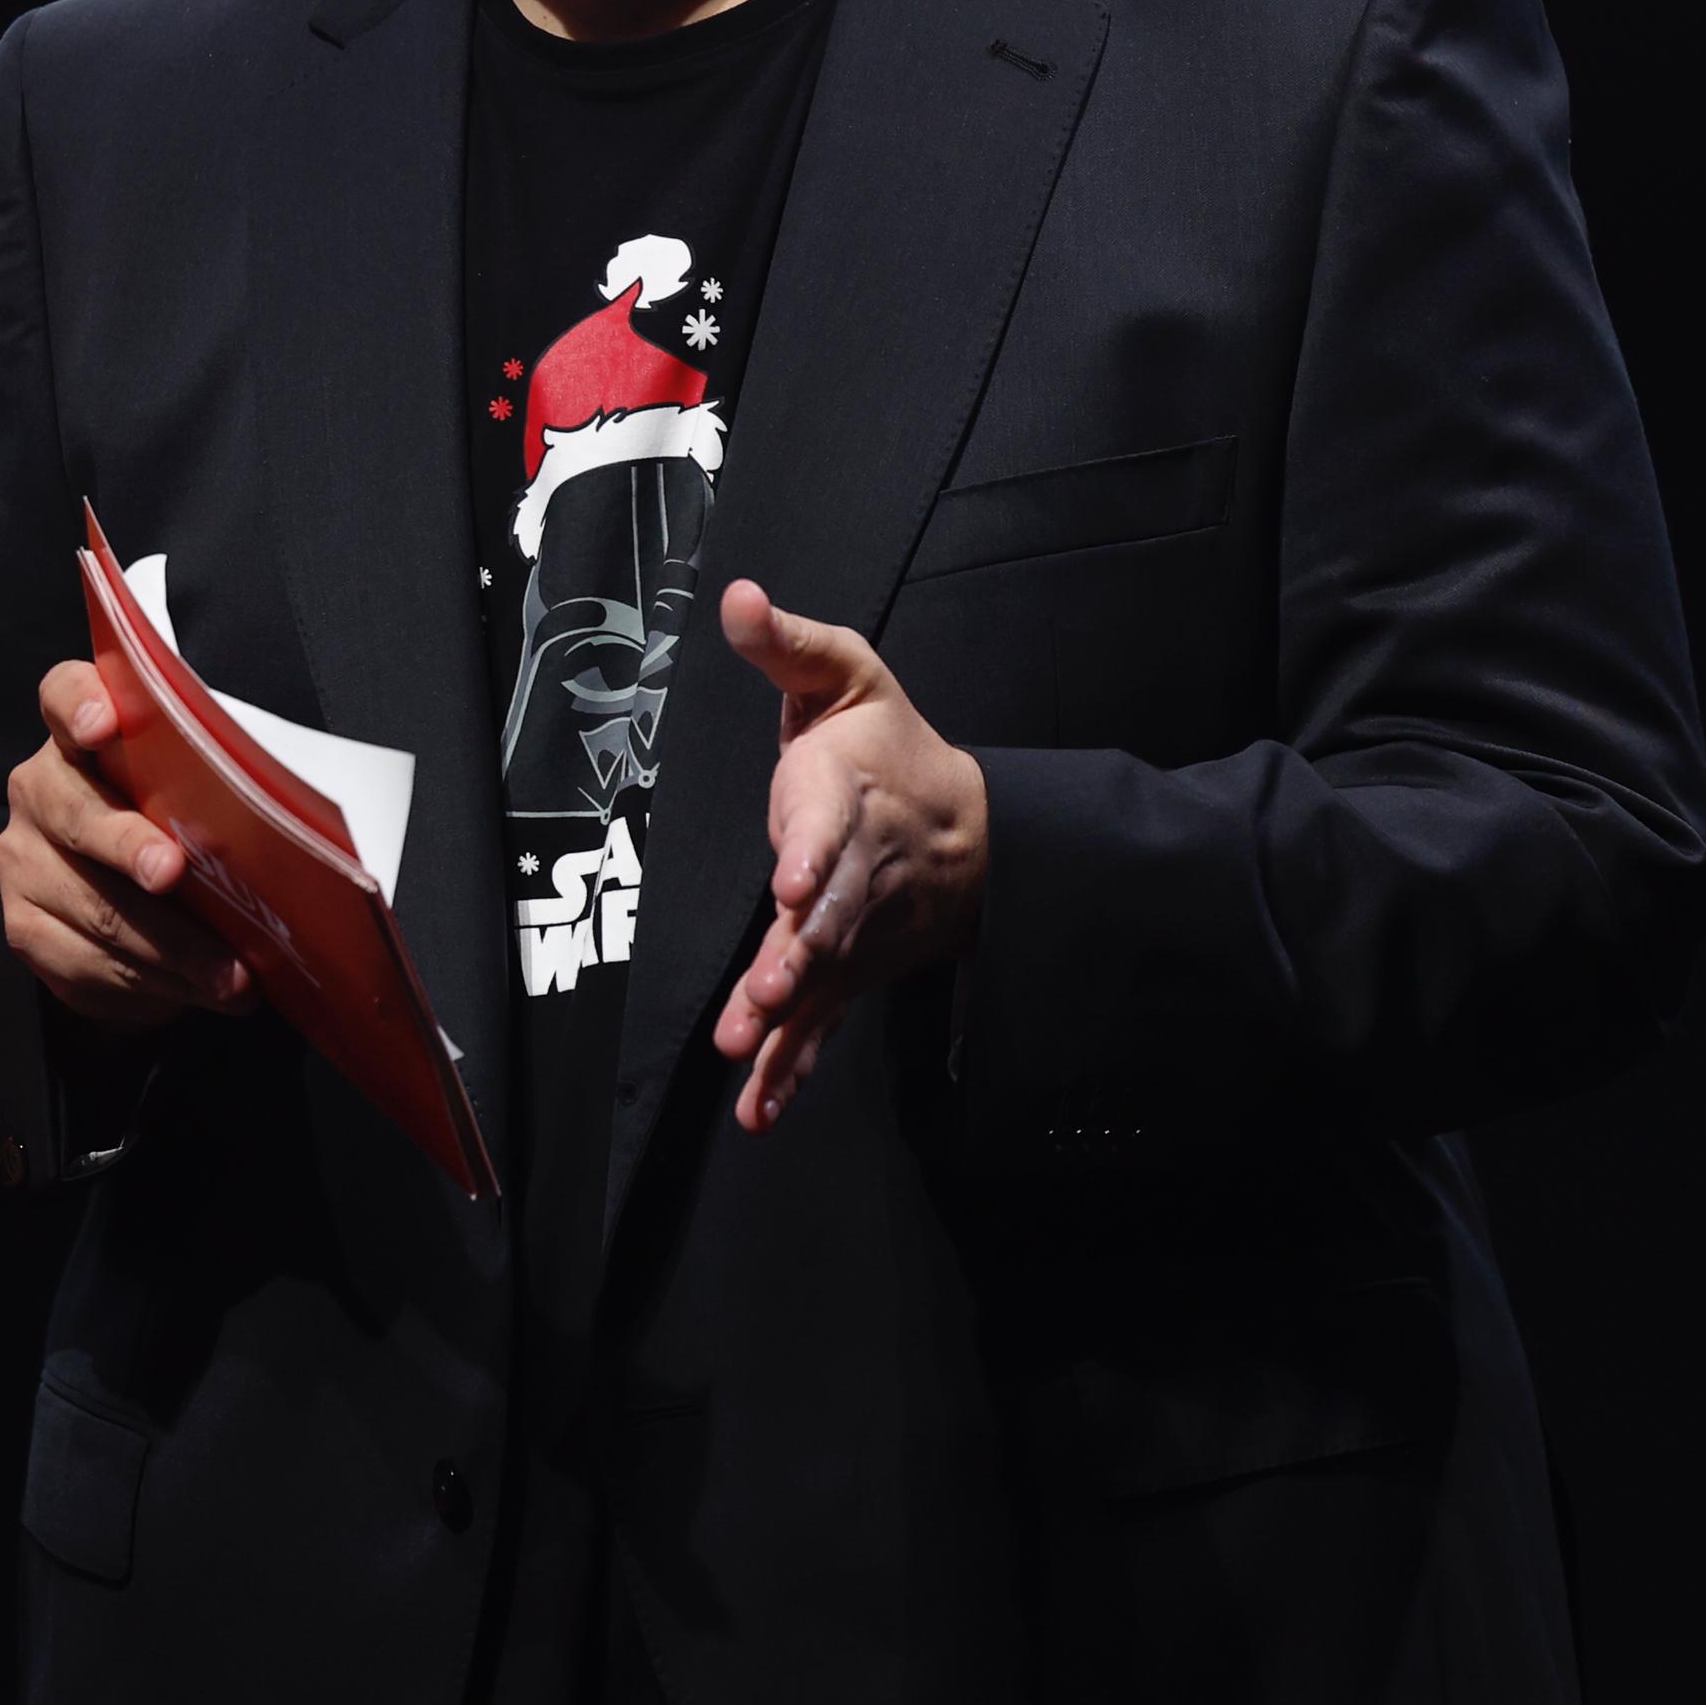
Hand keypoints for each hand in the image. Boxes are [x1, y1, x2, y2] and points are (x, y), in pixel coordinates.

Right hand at [0, 659, 257, 1026]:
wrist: (121, 907)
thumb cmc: (176, 828)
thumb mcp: (193, 794)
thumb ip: (209, 786)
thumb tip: (284, 826)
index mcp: (77, 734)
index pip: (63, 695)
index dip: (80, 704)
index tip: (103, 723)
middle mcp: (38, 789)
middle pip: (77, 813)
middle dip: (129, 845)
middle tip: (174, 872)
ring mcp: (22, 859)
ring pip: (93, 905)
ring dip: (171, 947)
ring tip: (232, 976)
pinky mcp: (22, 925)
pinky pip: (85, 962)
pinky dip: (152, 983)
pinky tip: (199, 993)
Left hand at [707, 581, 987, 1129]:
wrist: (969, 831)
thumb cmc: (891, 746)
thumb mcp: (847, 676)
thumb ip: (788, 645)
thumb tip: (736, 595)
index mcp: (848, 795)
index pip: (831, 824)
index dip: (811, 851)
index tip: (791, 880)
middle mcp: (855, 872)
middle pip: (829, 917)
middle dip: (798, 955)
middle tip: (768, 991)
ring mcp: (854, 931)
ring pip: (823, 978)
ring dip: (789, 1020)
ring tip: (751, 1055)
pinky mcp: (847, 972)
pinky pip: (821, 1023)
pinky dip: (792, 1069)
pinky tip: (759, 1109)